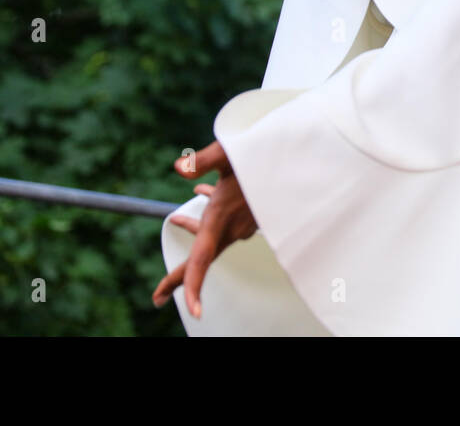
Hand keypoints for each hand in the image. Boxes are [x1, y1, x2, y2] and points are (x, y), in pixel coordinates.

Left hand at [152, 140, 256, 319]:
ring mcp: (245, 223)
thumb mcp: (229, 154)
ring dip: (194, 226)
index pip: (201, 260)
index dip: (188, 286)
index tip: (176, 306)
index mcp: (222, 218)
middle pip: (202, 257)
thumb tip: (178, 168)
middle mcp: (233, 227)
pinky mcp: (252, 214)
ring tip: (175, 218)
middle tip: (157, 295)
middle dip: (180, 276)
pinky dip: (210, 211)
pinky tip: (202, 192)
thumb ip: (202, 161)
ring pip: (213, 233)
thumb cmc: (265, 156)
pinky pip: (226, 220)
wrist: (301, 160)